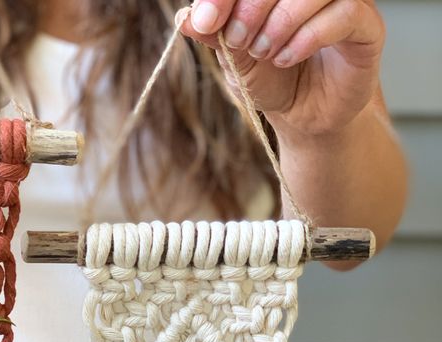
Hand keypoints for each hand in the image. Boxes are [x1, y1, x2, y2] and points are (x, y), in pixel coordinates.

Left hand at [177, 0, 385, 137]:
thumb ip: (215, 34)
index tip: (206, 20)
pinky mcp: (367, 28)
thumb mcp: (234, 58)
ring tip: (263, 52)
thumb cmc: (273, 79)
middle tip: (238, 39)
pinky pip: (344, 13)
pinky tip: (286, 58)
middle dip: (252, 4)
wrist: (303, 118)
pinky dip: (307, 36)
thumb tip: (186, 18)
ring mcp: (347, 1)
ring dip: (281, 20)